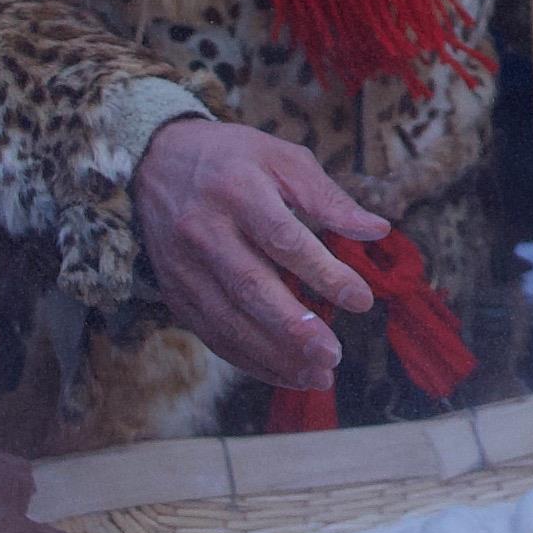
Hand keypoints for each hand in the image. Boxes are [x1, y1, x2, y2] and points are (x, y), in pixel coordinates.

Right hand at [134, 116, 385, 387]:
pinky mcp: (174, 291)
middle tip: (333, 355)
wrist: (155, 161)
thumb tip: (378, 230)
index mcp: (237, 190)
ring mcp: (183, 265)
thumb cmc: (232, 159)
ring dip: (273, 354)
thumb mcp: (281, 158)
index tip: (362, 300)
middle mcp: (204, 230)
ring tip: (317, 374)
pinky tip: (286, 373)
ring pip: (228, 320)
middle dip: (293, 327)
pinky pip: (212, 333)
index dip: (323, 273)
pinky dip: (249, 359)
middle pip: (249, 286)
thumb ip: (329, 197)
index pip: (284, 239)